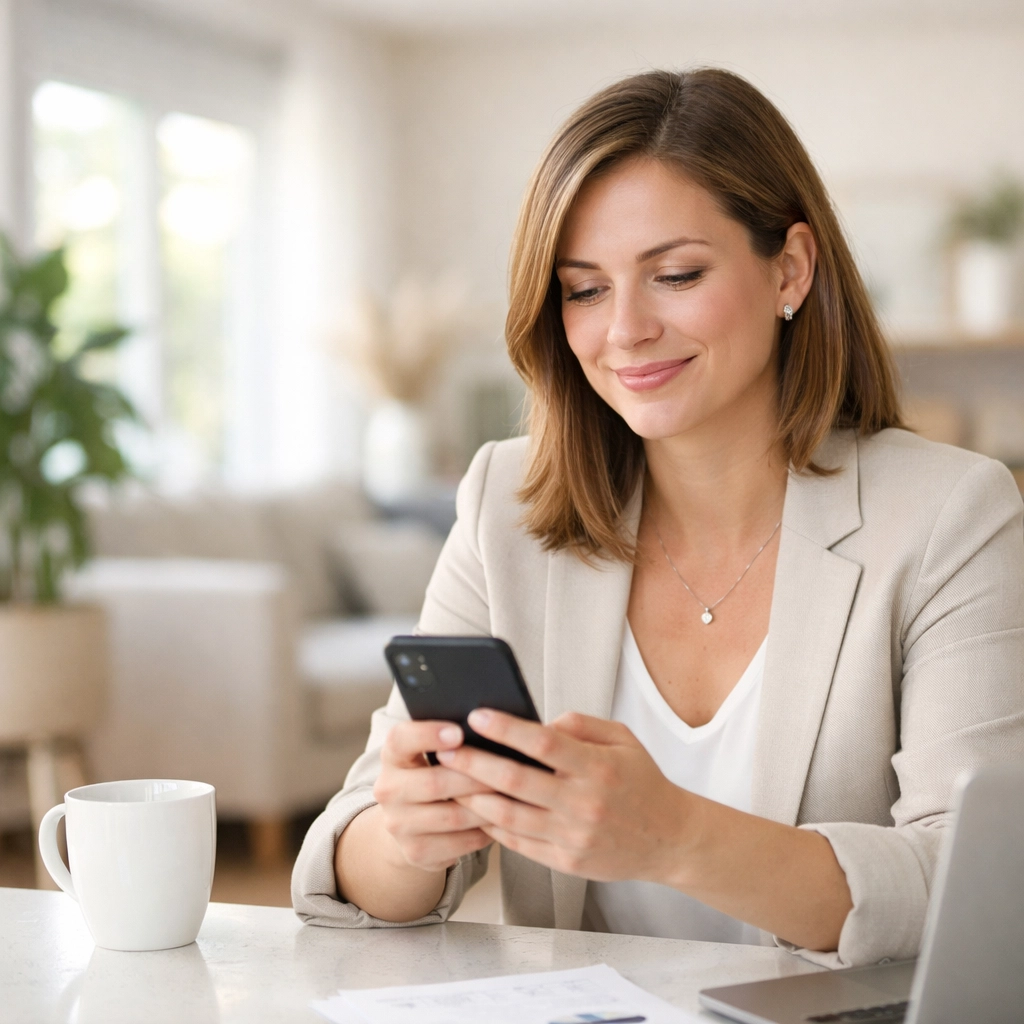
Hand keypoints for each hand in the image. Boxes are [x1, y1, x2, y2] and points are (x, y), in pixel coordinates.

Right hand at [372, 720, 494, 873]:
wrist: (412, 822)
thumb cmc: (435, 773)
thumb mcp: (433, 753)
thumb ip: (454, 740)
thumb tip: (493, 726)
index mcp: (392, 755)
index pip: (401, 739)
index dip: (429, 734)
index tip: (460, 732)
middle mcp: (387, 789)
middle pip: (434, 782)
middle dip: (475, 777)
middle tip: (509, 771)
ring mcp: (398, 824)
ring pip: (452, 816)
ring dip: (487, 808)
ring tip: (513, 798)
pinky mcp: (415, 852)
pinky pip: (459, 843)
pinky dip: (484, 833)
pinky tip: (502, 823)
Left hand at [438, 709, 698, 883]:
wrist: (670, 839)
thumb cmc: (642, 783)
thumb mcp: (622, 740)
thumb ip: (580, 724)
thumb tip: (538, 722)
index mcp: (598, 767)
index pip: (542, 743)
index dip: (506, 729)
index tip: (477, 716)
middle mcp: (583, 803)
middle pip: (515, 780)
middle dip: (473, 762)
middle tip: (446, 747)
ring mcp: (573, 836)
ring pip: (508, 815)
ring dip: (473, 796)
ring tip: (449, 779)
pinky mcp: (566, 862)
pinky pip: (518, 842)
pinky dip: (492, 824)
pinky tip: (476, 808)